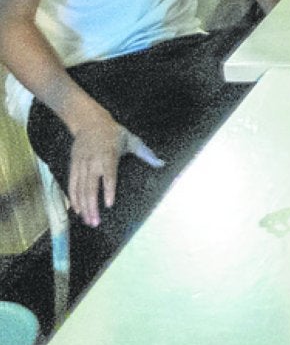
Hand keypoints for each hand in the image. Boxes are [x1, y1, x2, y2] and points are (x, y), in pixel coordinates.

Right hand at [67, 109, 163, 227]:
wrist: (90, 122)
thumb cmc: (114, 133)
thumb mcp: (132, 140)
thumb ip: (146, 154)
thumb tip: (162, 164)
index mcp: (109, 155)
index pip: (109, 175)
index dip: (109, 189)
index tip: (109, 204)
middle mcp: (93, 161)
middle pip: (91, 186)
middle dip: (92, 206)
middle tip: (96, 222)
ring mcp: (81, 164)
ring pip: (80, 188)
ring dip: (83, 206)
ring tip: (88, 220)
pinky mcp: (73, 165)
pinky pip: (71, 184)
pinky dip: (73, 198)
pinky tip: (77, 210)